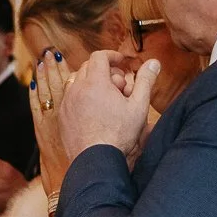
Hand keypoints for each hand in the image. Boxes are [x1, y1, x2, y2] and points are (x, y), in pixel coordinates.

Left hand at [49, 48, 159, 166]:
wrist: (96, 160)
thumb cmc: (119, 134)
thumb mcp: (138, 106)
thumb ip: (145, 81)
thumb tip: (154, 62)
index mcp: (95, 82)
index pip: (99, 56)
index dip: (112, 56)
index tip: (122, 63)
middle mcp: (76, 89)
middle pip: (87, 67)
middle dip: (104, 70)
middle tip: (118, 85)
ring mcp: (67, 103)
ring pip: (76, 81)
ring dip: (91, 82)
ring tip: (106, 98)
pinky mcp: (62, 116)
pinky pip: (69, 97)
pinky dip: (81, 96)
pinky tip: (94, 110)